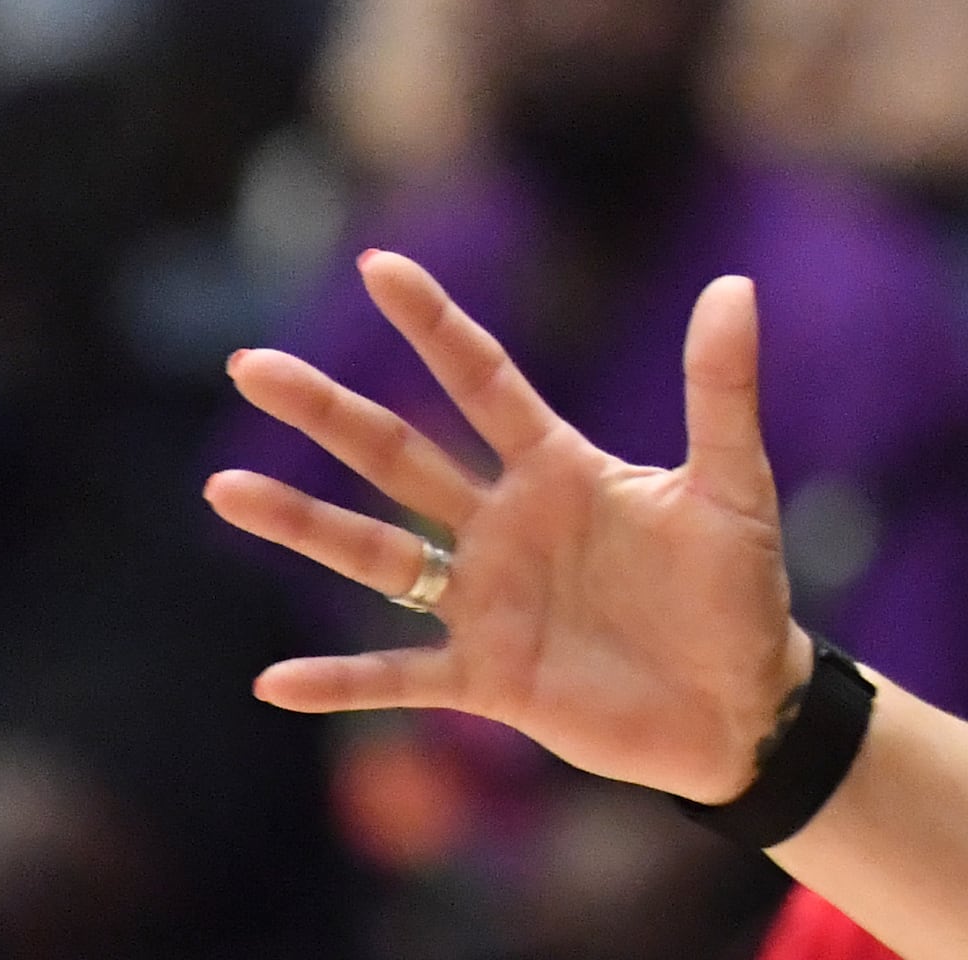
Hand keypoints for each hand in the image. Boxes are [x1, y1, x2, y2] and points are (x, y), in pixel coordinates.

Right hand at [202, 251, 808, 803]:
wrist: (745, 703)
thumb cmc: (740, 590)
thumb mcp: (733, 486)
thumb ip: (721, 391)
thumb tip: (734, 283)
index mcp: (560, 469)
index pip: (482, 381)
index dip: (433, 326)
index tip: (377, 264)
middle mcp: (506, 526)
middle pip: (399, 455)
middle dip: (327, 411)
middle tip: (250, 364)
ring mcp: (488, 602)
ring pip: (376, 555)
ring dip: (303, 526)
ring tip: (222, 487)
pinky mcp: (489, 679)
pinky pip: (400, 677)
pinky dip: (343, 681)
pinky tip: (274, 682)